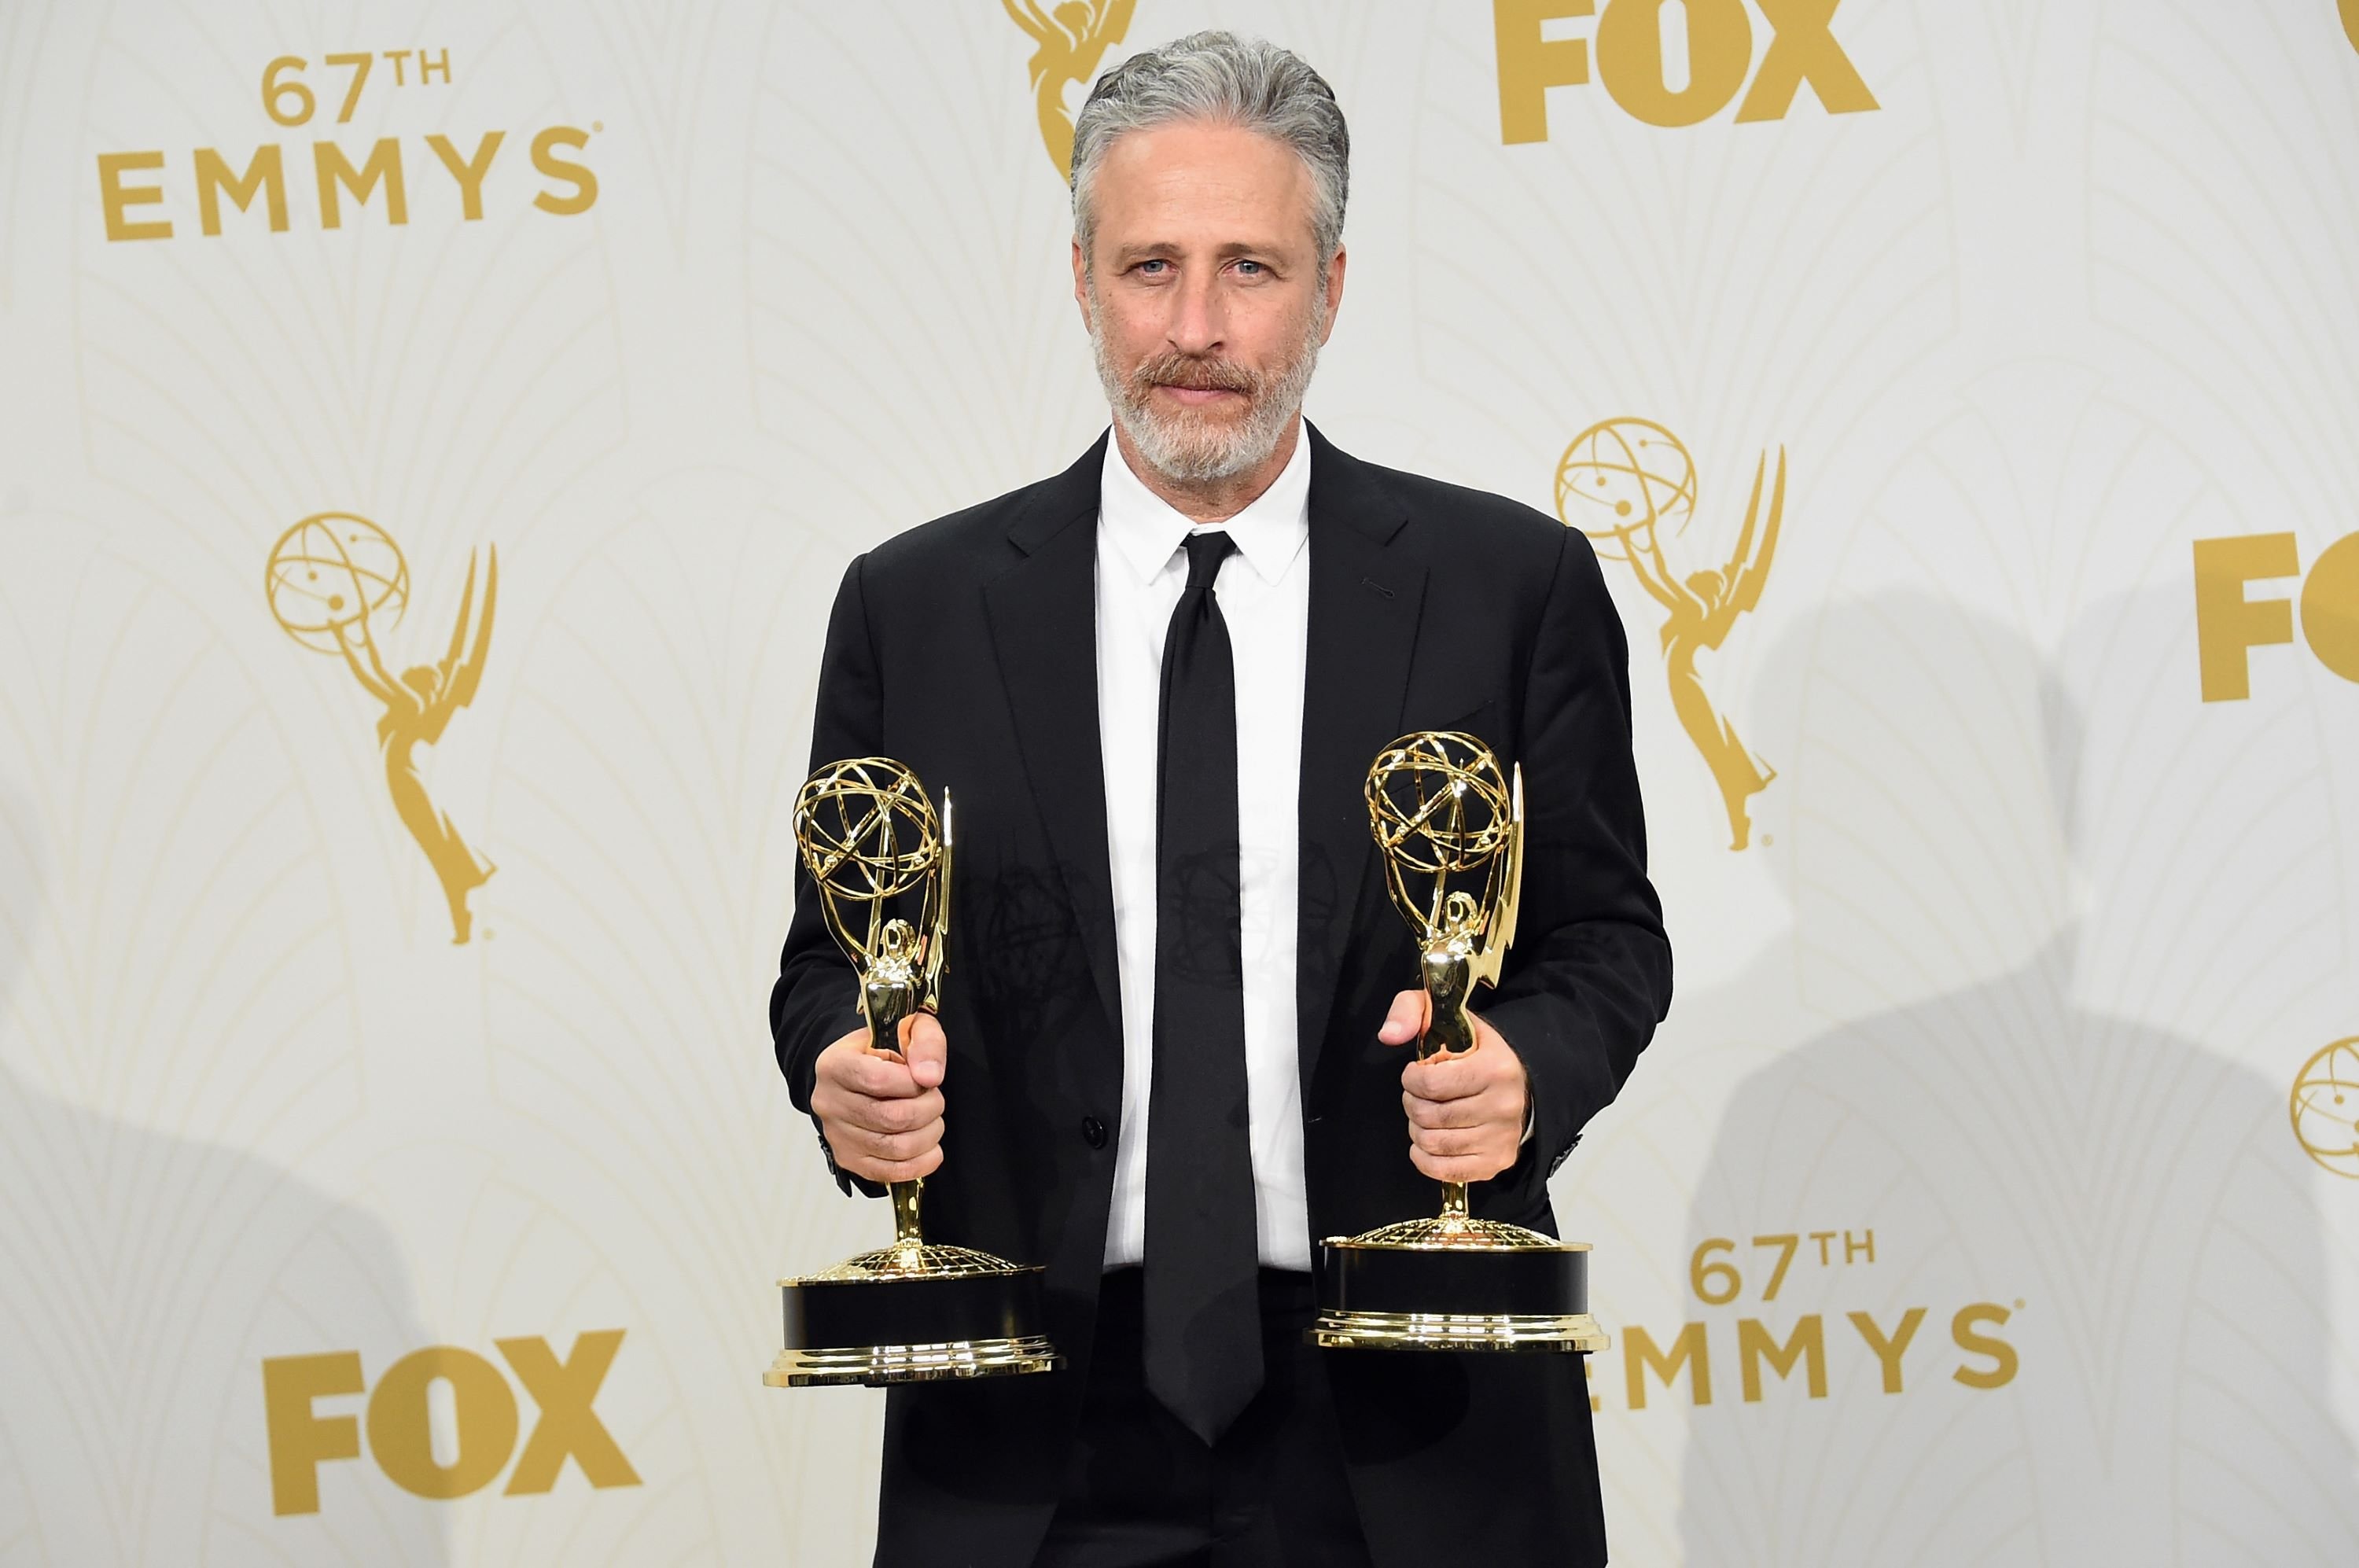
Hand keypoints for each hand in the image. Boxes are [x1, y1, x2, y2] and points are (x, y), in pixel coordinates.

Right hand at [810, 1012, 947, 1183]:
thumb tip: (930, 1077)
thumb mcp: (908, 1028)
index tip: (926, 1079)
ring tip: (932, 1120)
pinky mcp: (848, 1159)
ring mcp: (836, 1134)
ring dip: (928, 1136)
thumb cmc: (884, 1049)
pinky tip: (931, 1149)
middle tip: (935, 1099)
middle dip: (928, 1110)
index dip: (913, 1084)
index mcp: (835, 1064)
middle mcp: (828, 1102)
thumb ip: (925, 1043)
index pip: (877, 1080)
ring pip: (894, 1148)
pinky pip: (888, 1172)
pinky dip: (919, 1164)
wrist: (860, 1069)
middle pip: (890, 1118)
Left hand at [1380, 989, 1528, 1183]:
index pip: (1431, 1084)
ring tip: (1425, 1115)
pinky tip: (1426, 1143)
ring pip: (1434, 1143)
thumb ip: (1410, 1011)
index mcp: (1494, 1068)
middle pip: (1429, 1116)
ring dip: (1417, 1130)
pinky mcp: (1496, 1161)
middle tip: (1418, 1095)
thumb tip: (1388, 1036)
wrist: (1520, 1077)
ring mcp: (1501, 1137)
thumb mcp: (1445, 1016)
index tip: (1415, 1074)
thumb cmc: (1475, 1049)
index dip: (1410, 1080)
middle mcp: (1503, 1106)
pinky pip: (1446, 1171)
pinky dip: (1425, 1159)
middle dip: (1412, 1104)